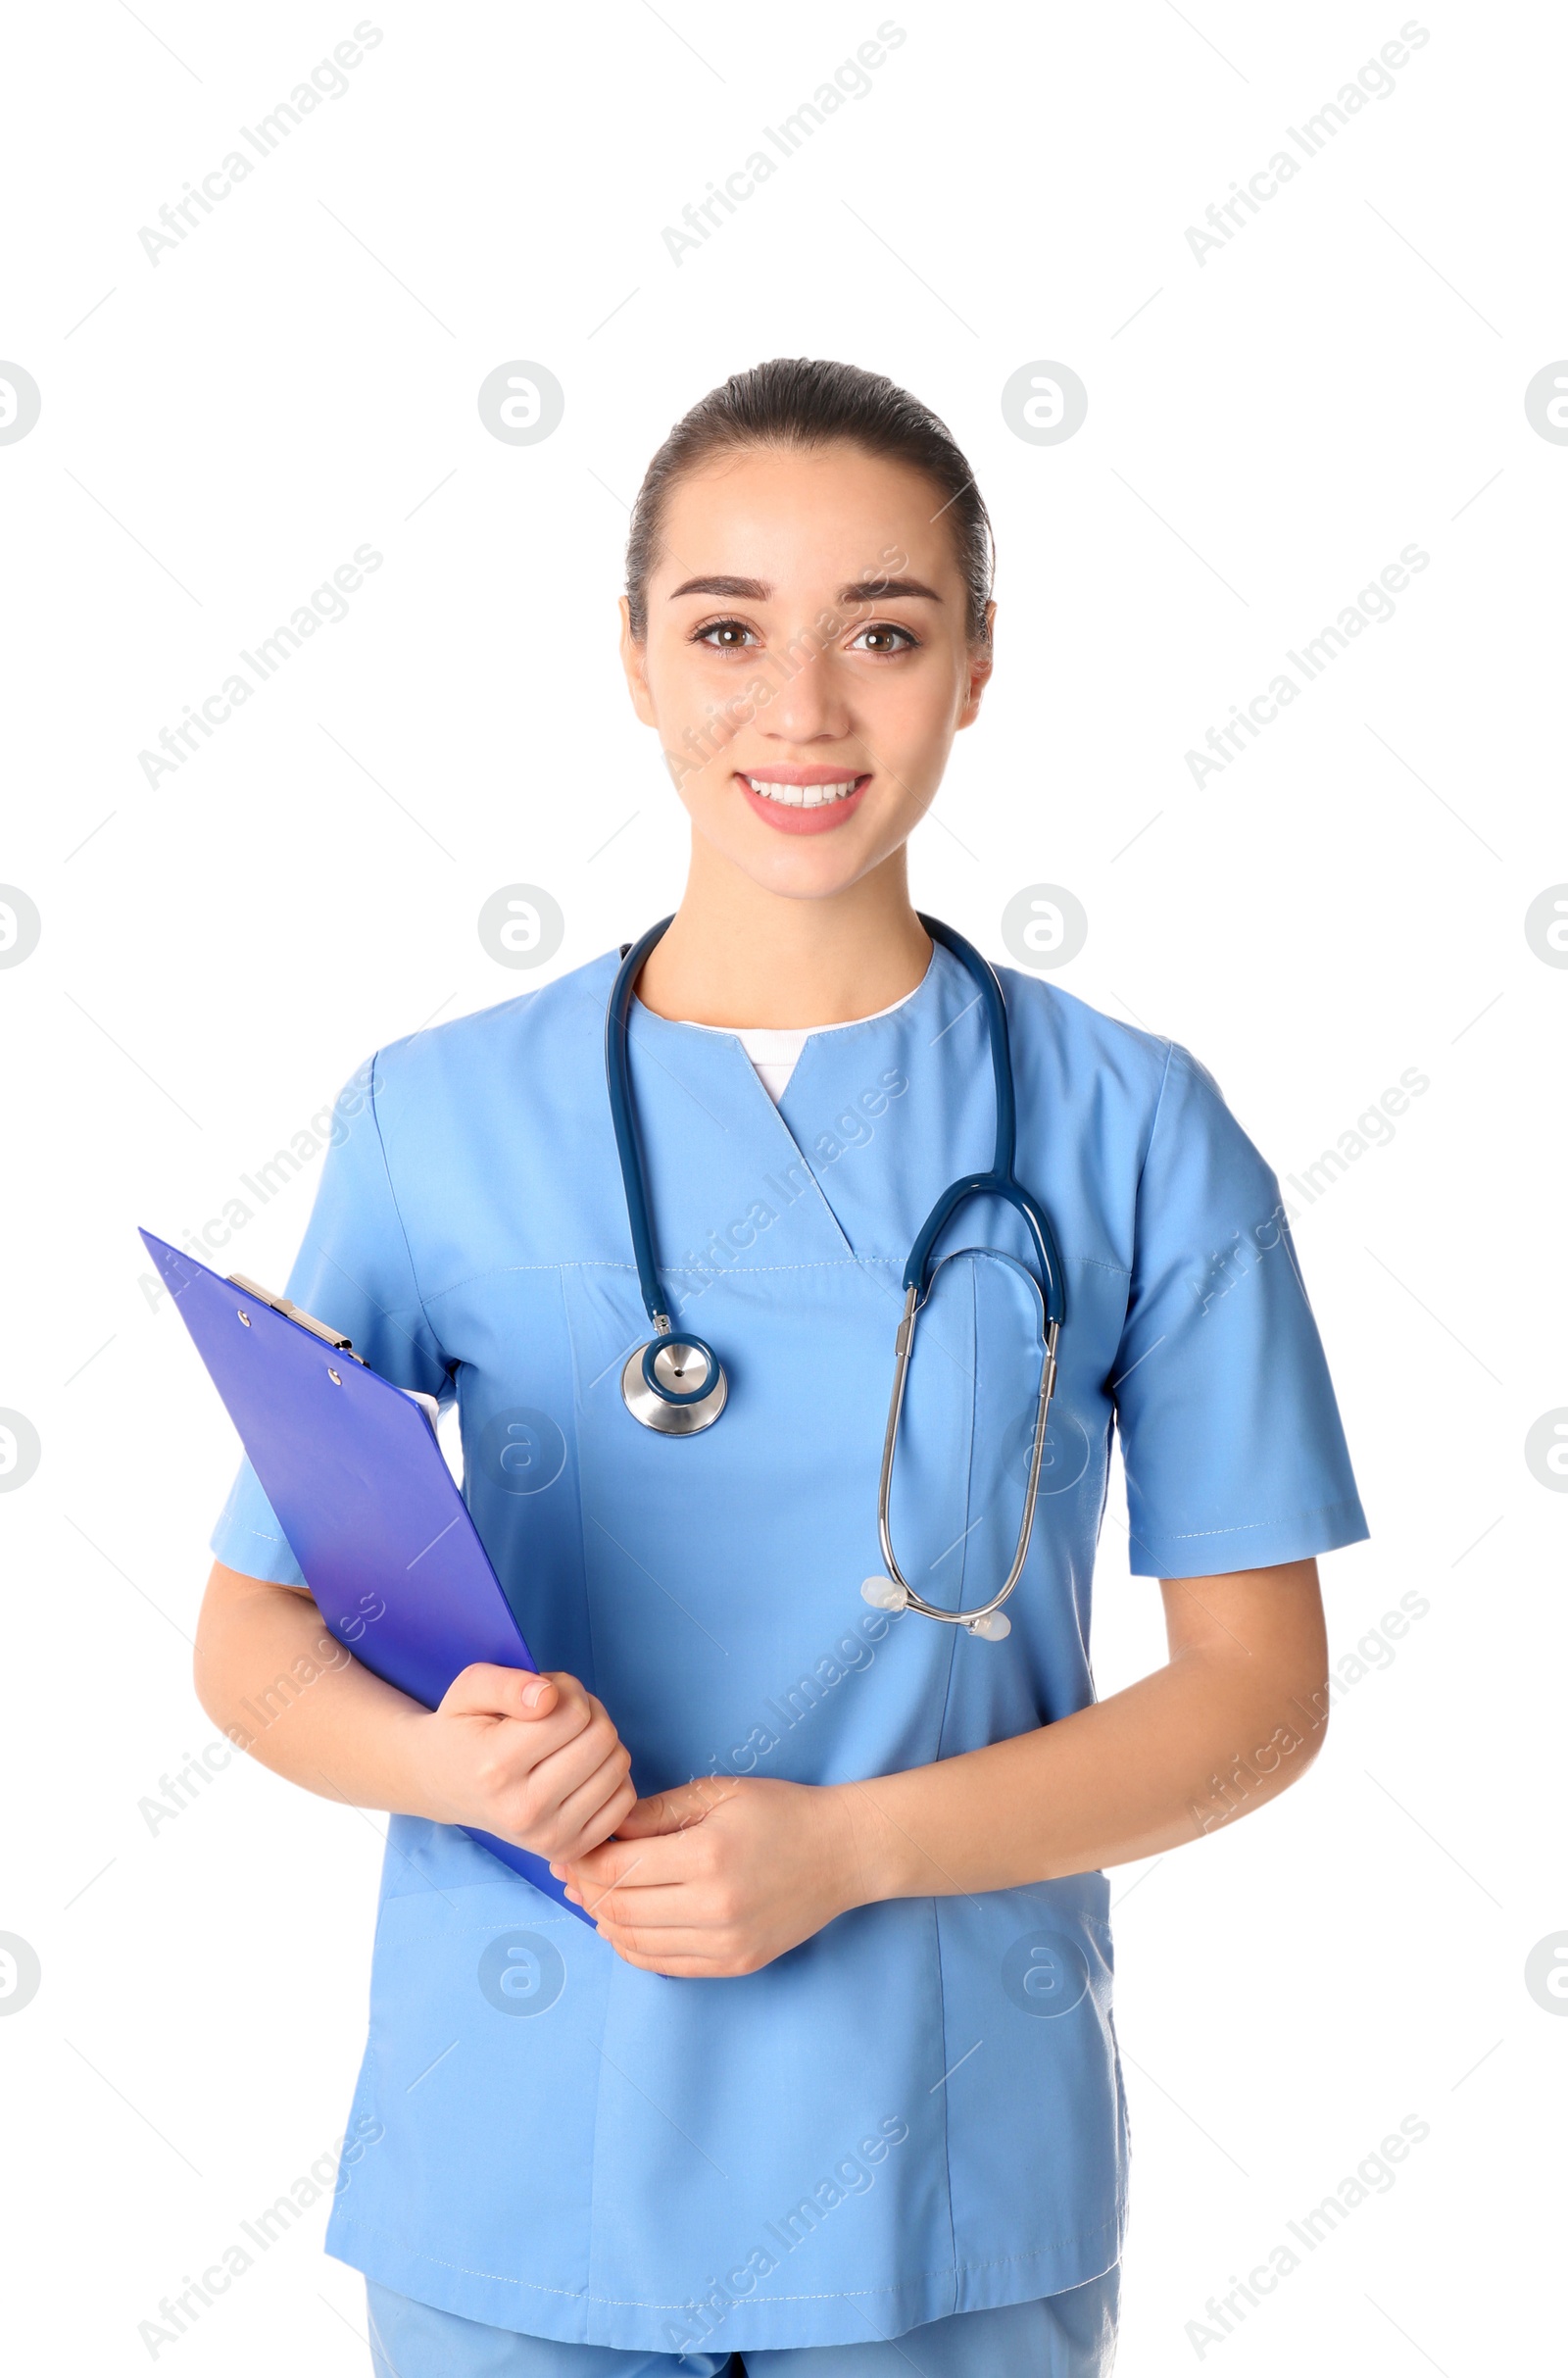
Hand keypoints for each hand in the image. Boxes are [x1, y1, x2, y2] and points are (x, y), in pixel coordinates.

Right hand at [407, 1666, 634, 1863]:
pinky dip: (611, 1775)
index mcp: (495, 1768)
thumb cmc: (464, 1729)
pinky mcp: (568, 1851)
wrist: (446, 1785)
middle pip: (601, 1738)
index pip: (572, 1713)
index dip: (567, 1689)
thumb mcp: (470, 1689)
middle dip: (588, 1712)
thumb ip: (508, 1683)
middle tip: (559, 1713)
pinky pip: (624, 1800)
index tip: (545, 1693)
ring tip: (568, 1739)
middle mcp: (522, 1811)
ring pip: (617, 1766)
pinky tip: (581, 1768)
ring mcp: (547, 1838)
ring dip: (601, 1740)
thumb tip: (549, 1696)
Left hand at [557, 1775, 861, 1976]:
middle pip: (620, 1909)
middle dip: (587, 1890)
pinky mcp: (734, 1964)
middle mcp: (714, 1906)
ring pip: (635, 1942)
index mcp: (707, 1855)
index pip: (618, 1869)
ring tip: (594, 1896)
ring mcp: (725, 1942)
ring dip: (605, 1920)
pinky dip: (633, 1947)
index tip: (572, 1848)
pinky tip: (624, 1924)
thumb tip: (602, 1829)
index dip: (584, 1861)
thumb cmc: (781, 1812)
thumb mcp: (717, 1792)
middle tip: (574, 1871)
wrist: (844, 1852)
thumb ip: (655, 1812)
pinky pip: (663, 1964)